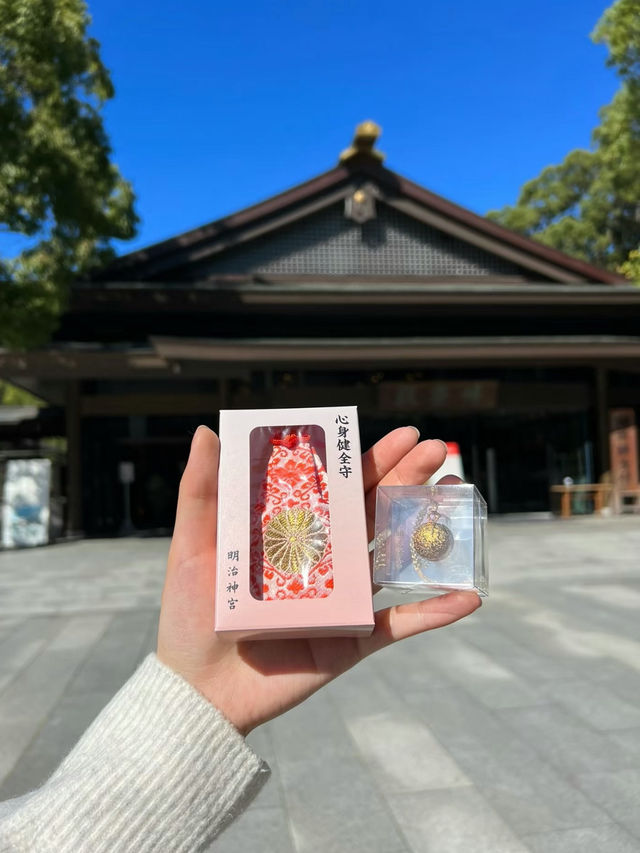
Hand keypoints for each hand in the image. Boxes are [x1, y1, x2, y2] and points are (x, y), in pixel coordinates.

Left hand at [157, 425, 480, 734]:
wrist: (197, 689)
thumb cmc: (190, 613)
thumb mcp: (193, 545)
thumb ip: (202, 491)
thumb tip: (207, 431)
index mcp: (296, 531)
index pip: (339, 487)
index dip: (370, 460)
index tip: (401, 433)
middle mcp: (328, 559)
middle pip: (375, 511)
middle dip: (408, 479)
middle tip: (438, 450)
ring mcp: (346, 598)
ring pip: (396, 556)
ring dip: (430, 529)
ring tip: (458, 497)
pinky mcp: (355, 641)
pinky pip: (402, 624)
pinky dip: (435, 612)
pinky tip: (469, 595)